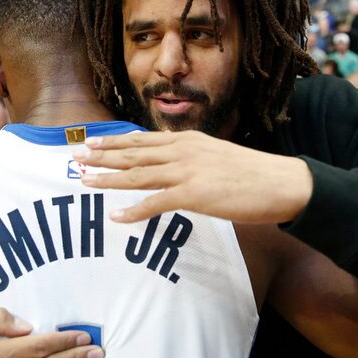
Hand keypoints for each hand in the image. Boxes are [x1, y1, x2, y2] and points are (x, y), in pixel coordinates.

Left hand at [73, 130, 312, 223]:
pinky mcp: (195, 194)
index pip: (142, 140)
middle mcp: (183, 151)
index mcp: (188, 140)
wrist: (282, 182)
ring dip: (109, 179)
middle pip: (133, 153)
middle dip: (102, 155)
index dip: (114, 142)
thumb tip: (170, 155)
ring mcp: (187, 172)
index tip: (92, 141)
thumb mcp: (216, 154)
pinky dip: (134, 210)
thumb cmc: (252, 173)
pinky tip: (116, 217)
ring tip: (85, 181)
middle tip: (76, 156)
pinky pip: (156, 203)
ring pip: (138, 175)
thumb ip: (191, 154)